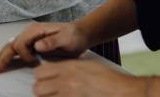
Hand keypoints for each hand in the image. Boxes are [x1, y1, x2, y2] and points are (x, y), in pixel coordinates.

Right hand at [0, 22, 88, 73]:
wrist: (79, 34)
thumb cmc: (73, 36)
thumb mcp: (66, 38)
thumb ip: (52, 41)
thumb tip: (37, 45)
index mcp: (35, 30)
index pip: (20, 44)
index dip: (24, 55)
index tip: (34, 62)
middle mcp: (29, 33)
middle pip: (10, 46)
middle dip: (0, 58)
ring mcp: (29, 38)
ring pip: (9, 48)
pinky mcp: (31, 44)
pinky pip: (15, 50)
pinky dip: (5, 57)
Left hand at [33, 60, 147, 96]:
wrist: (121, 91)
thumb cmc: (108, 79)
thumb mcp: (88, 65)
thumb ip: (70, 67)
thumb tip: (57, 70)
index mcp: (70, 68)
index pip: (40, 72)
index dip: (40, 76)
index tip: (44, 79)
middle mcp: (67, 81)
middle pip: (38, 88)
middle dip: (41, 90)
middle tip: (48, 91)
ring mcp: (69, 95)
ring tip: (56, 96)